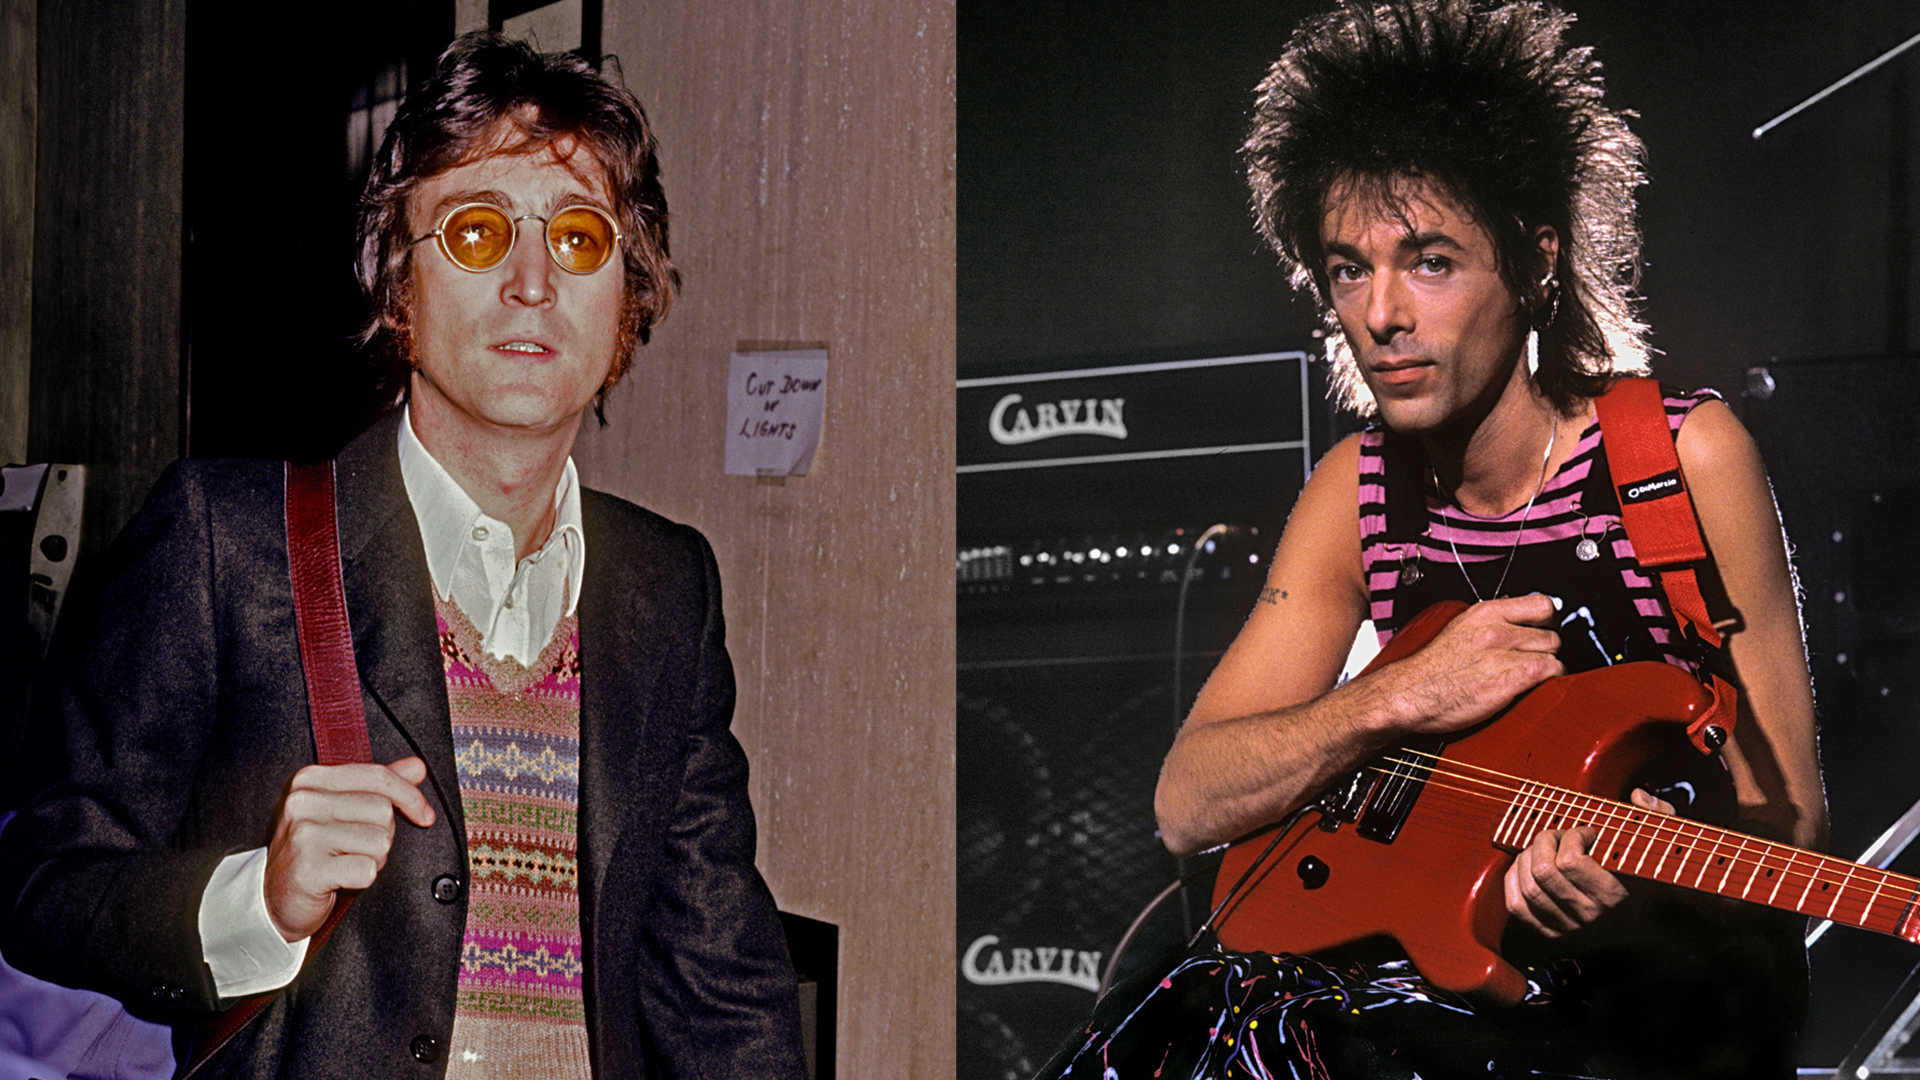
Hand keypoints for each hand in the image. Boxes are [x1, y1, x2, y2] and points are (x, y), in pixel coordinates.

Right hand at [263, 757, 435, 941]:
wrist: (274, 897)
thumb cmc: (313, 851)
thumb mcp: (342, 809)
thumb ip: (379, 786)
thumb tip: (417, 766)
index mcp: (311, 780)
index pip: (378, 776)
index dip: (410, 796)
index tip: (424, 814)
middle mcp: (303, 802)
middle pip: (383, 810)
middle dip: (382, 834)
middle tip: (356, 848)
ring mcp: (303, 835)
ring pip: (380, 841)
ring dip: (373, 858)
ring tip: (346, 862)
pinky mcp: (309, 869)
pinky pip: (367, 870)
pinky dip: (363, 878)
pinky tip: (341, 879)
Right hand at [1377, 593, 1564, 736]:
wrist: (1410, 694)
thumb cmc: (1429, 670)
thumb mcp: (1457, 629)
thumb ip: (1488, 621)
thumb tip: (1514, 611)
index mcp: (1484, 613)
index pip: (1541, 603)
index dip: (1548, 620)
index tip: (1544, 631)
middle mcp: (1497, 629)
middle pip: (1552, 632)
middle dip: (1547, 649)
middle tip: (1535, 660)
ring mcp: (1505, 653)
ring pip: (1554, 653)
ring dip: (1548, 667)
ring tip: (1533, 677)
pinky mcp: (1512, 677)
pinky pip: (1551, 672)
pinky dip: (1550, 681)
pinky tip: (1535, 687)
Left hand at [1504, 787, 1673, 936]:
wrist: (1645, 923)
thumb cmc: (1645, 873)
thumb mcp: (1658, 841)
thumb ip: (1655, 815)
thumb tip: (1637, 796)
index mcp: (1615, 895)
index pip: (1570, 862)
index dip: (1572, 837)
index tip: (1586, 832)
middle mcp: (1589, 916)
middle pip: (1543, 871)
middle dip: (1544, 842)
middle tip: (1559, 836)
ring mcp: (1568, 927)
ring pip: (1528, 886)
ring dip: (1528, 859)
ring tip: (1544, 850)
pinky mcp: (1550, 932)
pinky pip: (1517, 905)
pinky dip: (1515, 880)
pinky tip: (1528, 867)